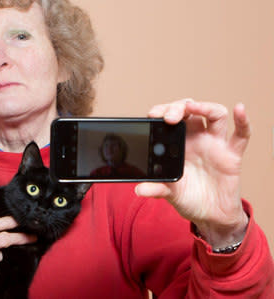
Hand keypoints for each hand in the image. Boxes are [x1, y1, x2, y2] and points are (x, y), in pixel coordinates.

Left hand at [135, 99, 249, 247]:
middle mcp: (196, 138)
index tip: (153, 115)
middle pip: (190, 110)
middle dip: (178, 108)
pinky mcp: (232, 155)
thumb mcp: (168, 194)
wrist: (210, 216)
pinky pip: (241, 135)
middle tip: (169, 117)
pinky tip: (239, 109)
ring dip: (204, 106)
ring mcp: (215, 144)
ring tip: (192, 107)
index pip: (169, 118)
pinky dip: (242, 121)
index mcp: (177, 143)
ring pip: (215, 114)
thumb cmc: (188, 199)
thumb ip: (156, 189)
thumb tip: (139, 189)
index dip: (162, 111)